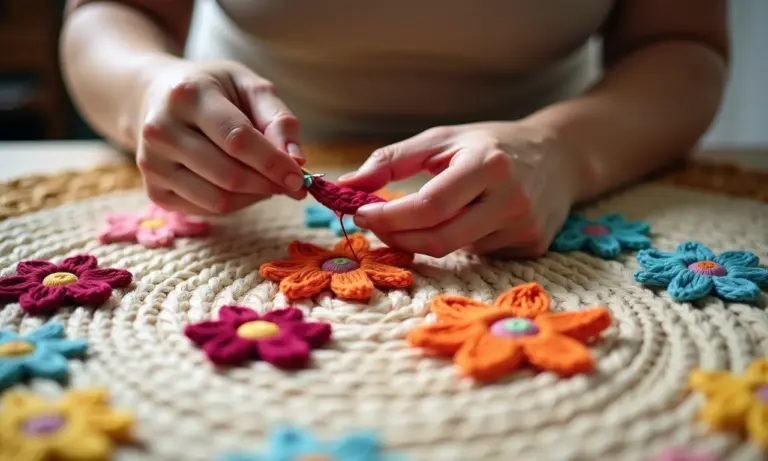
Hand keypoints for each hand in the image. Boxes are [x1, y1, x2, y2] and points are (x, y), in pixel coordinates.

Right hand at [135, 59, 306, 214]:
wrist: (154, 96)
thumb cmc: (212, 90)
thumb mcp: (249, 86)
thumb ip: (278, 119)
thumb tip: (297, 161)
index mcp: (187, 95)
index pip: (237, 139)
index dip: (272, 162)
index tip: (299, 177)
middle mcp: (161, 130)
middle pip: (229, 175)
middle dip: (268, 184)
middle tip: (289, 183)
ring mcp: (152, 164)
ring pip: (219, 200)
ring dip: (254, 197)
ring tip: (265, 180)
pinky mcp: (154, 190)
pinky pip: (207, 210)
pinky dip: (235, 204)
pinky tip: (240, 185)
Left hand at [338, 122, 579, 257]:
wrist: (558, 156)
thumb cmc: (489, 143)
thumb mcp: (442, 139)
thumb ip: (392, 160)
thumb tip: (347, 185)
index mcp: (488, 165)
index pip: (429, 206)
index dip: (389, 216)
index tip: (360, 213)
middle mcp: (511, 200)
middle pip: (439, 239)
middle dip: (397, 236)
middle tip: (375, 224)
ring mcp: (525, 227)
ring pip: (455, 250)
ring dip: (423, 239)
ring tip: (415, 218)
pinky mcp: (531, 246)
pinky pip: (478, 255)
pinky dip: (457, 241)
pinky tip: (464, 220)